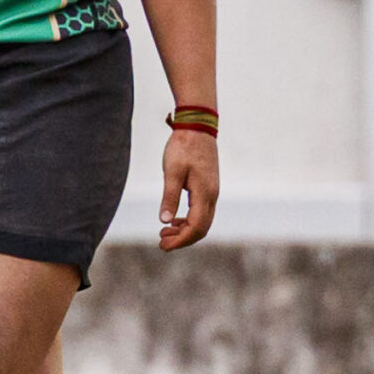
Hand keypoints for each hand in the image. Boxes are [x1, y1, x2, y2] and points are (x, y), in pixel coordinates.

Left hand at [158, 126, 218, 249]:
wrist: (198, 128)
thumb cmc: (183, 147)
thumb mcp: (172, 172)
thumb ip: (169, 197)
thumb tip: (165, 221)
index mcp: (204, 194)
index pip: (195, 227)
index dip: (180, 240)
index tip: (162, 245)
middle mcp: (212, 196)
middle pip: (202, 229)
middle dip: (182, 239)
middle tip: (161, 242)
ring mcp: (212, 192)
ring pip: (203, 221)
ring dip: (185, 231)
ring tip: (165, 232)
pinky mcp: (209, 187)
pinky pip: (202, 212)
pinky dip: (189, 220)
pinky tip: (175, 219)